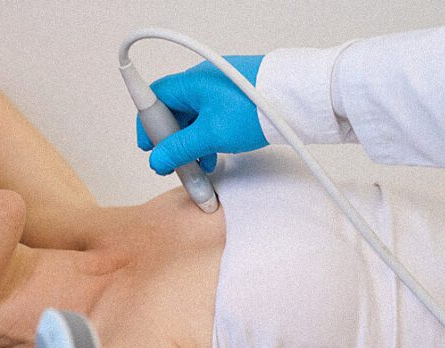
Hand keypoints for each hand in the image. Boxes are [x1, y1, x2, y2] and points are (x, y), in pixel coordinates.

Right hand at [137, 55, 268, 174]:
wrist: (296, 100)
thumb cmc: (254, 109)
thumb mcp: (211, 135)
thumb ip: (180, 149)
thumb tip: (158, 159)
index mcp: (190, 83)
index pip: (154, 98)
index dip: (147, 124)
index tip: (149, 147)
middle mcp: (202, 82)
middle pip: (174, 111)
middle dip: (171, 140)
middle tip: (172, 162)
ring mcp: (220, 91)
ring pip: (194, 119)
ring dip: (191, 144)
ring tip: (197, 167)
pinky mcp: (236, 101)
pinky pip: (212, 120)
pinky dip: (208, 139)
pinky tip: (214, 157)